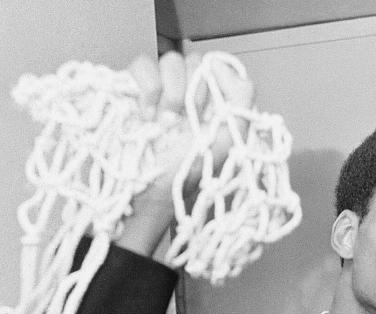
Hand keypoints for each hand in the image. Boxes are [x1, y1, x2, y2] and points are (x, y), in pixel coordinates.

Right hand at [115, 51, 254, 257]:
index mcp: (211, 104)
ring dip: (171, 91)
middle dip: (193, 91)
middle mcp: (187, 94)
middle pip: (195, 61)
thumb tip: (234, 73)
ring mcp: (161, 90)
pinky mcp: (135, 89)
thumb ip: (241, 105)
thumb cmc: (186, 174)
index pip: (218, 69)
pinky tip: (147, 114)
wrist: (149, 191)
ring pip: (171, 60)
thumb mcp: (227, 143)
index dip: (216, 82)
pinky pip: (143, 64)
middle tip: (185, 119)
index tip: (209, 107)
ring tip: (165, 121)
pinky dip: (147, 86)